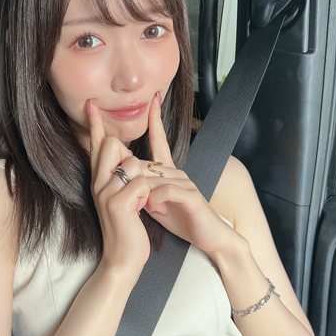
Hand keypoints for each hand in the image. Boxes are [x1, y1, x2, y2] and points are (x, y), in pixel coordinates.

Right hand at [86, 100, 150, 275]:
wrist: (123, 259)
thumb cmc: (126, 229)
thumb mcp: (121, 200)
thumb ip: (120, 178)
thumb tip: (127, 158)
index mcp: (99, 180)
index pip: (96, 146)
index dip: (95, 125)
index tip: (91, 104)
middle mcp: (98, 183)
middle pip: (113, 145)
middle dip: (131, 155)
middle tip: (136, 182)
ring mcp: (106, 193)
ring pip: (132, 163)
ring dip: (144, 180)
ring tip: (141, 202)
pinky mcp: (118, 204)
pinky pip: (141, 182)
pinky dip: (148, 195)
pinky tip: (144, 211)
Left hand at [142, 93, 238, 258]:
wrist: (208, 237)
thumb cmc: (182, 219)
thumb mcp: (156, 202)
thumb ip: (143, 188)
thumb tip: (126, 177)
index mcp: (168, 171)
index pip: (159, 140)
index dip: (155, 120)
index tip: (152, 99)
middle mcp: (176, 171)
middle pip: (145, 163)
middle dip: (132, 174)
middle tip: (127, 190)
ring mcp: (184, 182)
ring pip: (153, 177)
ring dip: (143, 193)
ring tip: (144, 209)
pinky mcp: (190, 195)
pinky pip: (167, 189)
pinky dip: (156, 199)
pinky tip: (154, 209)